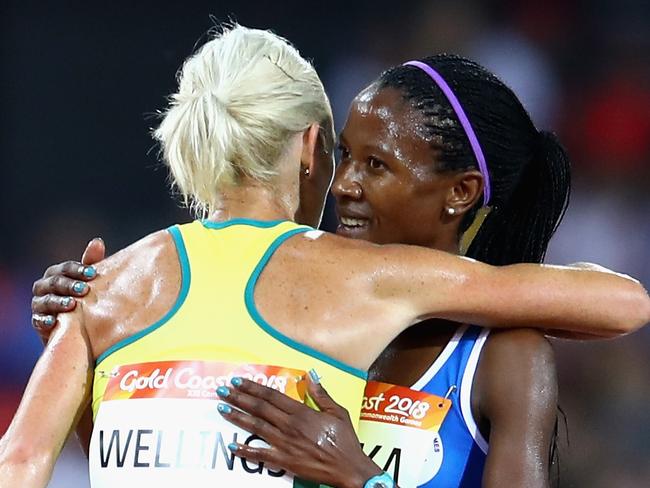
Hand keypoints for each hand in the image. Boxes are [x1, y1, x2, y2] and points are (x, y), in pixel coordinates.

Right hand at [31, 238, 105, 341]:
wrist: (79, 328)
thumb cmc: (84, 298)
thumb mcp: (89, 282)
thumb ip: (91, 263)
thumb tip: (97, 241)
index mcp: (57, 274)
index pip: (64, 268)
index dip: (77, 269)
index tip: (92, 273)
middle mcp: (45, 287)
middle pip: (54, 282)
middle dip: (69, 285)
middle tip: (84, 289)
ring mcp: (40, 304)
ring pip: (44, 300)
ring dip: (58, 302)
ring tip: (72, 304)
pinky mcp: (38, 322)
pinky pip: (38, 320)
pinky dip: (45, 320)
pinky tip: (54, 322)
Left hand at [217, 372, 382, 487]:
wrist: (348, 468)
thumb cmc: (345, 440)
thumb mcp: (338, 412)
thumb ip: (321, 394)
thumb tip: (311, 377)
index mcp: (302, 412)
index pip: (272, 395)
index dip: (253, 387)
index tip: (238, 381)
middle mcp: (290, 425)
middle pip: (259, 408)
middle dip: (239, 398)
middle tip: (222, 391)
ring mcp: (286, 443)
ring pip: (256, 427)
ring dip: (236, 417)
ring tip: (221, 409)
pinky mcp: (285, 461)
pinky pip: (260, 454)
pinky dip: (245, 450)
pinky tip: (232, 445)